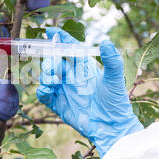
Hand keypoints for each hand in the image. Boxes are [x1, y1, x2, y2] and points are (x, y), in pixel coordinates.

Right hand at [36, 28, 143, 157]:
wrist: (111, 127)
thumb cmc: (116, 102)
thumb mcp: (115, 80)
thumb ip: (112, 61)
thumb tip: (106, 42)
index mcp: (85, 67)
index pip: (70, 48)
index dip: (61, 38)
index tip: (50, 31)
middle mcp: (72, 76)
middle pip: (55, 61)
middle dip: (50, 60)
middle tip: (53, 66)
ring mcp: (64, 89)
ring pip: (47, 76)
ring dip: (45, 74)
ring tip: (51, 79)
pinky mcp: (58, 104)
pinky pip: (44, 94)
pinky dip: (43, 90)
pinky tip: (48, 91)